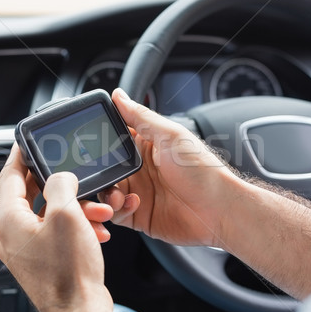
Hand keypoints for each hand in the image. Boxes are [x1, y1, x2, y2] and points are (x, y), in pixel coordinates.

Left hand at [0, 144, 115, 311]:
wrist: (81, 311)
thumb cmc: (69, 273)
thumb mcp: (66, 214)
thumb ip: (60, 184)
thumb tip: (60, 177)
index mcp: (8, 219)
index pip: (8, 174)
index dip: (20, 153)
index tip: (26, 140)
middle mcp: (12, 234)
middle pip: (31, 193)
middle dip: (61, 185)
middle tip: (75, 175)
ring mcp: (27, 249)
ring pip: (49, 214)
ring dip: (75, 208)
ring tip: (99, 211)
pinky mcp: (43, 259)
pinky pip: (57, 232)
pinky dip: (76, 226)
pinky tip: (97, 230)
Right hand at [100, 89, 246, 247]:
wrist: (220, 211)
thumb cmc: (204, 171)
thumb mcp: (170, 136)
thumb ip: (141, 117)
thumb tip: (119, 95)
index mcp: (146, 145)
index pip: (114, 138)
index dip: (100, 140)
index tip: (90, 144)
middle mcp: (140, 168)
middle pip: (104, 167)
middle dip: (97, 172)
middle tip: (98, 175)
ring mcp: (139, 192)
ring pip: (105, 192)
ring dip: (105, 194)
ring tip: (116, 195)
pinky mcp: (139, 215)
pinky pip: (115, 213)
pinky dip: (116, 209)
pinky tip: (131, 204)